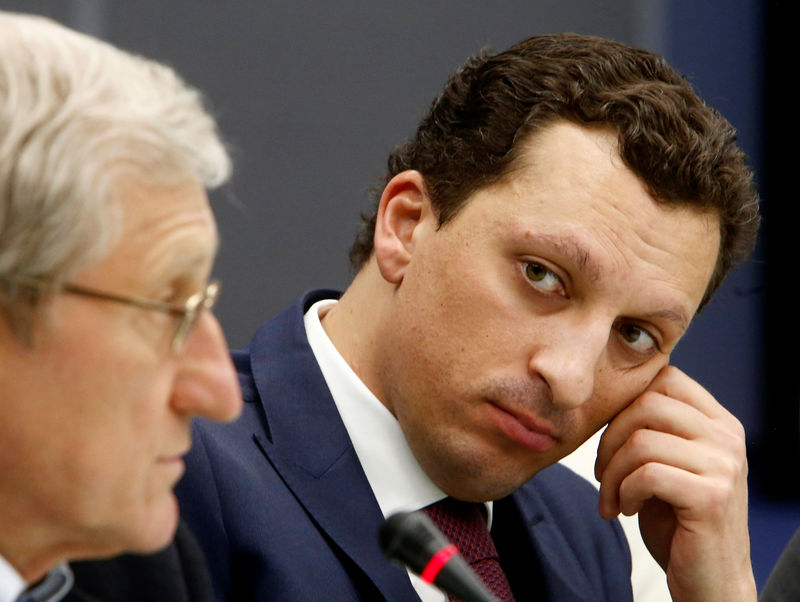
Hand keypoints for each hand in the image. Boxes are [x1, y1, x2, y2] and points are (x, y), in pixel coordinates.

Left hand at [594, 365, 755, 601]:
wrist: (710, 580)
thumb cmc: (678, 520)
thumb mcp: (668, 463)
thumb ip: (654, 428)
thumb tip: (612, 394)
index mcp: (718, 422)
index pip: (665, 378)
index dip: (625, 403)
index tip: (612, 439)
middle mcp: (727, 437)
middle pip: (647, 403)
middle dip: (610, 438)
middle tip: (603, 474)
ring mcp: (724, 466)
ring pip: (642, 441)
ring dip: (613, 473)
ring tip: (613, 498)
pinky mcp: (712, 497)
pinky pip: (647, 474)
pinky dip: (625, 492)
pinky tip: (628, 511)